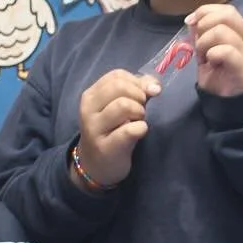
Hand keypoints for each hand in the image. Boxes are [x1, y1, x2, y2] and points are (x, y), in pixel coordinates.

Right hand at [75, 70, 160, 187]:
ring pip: (124, 105)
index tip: (141, 96)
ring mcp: (94, 129)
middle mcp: (88, 109)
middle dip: (138, 96)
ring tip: (138, 121)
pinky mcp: (106, 147)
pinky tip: (138, 133)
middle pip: (120, 86)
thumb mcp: (117, 107)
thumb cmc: (111, 132)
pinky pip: (130, 130)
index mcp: (91, 95)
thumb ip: (135, 90)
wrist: (95, 166)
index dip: (136, 82)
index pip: (117, 75)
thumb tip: (155, 85)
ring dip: (139, 112)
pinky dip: (141, 128)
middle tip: (140, 111)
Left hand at [186, 4, 242, 96]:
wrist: (227, 101)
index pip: (227, 10)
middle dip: (204, 26)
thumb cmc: (218, 73)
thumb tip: (192, 20)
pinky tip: (210, 63)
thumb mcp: (206, 49)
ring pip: (223, 32)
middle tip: (198, 44)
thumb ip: (201, 33)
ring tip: (203, 57)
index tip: (190, 22)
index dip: (206, 11)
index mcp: (239, 32)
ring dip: (204, 43)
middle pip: (227, 16)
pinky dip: (212, 54)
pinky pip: (227, 51)